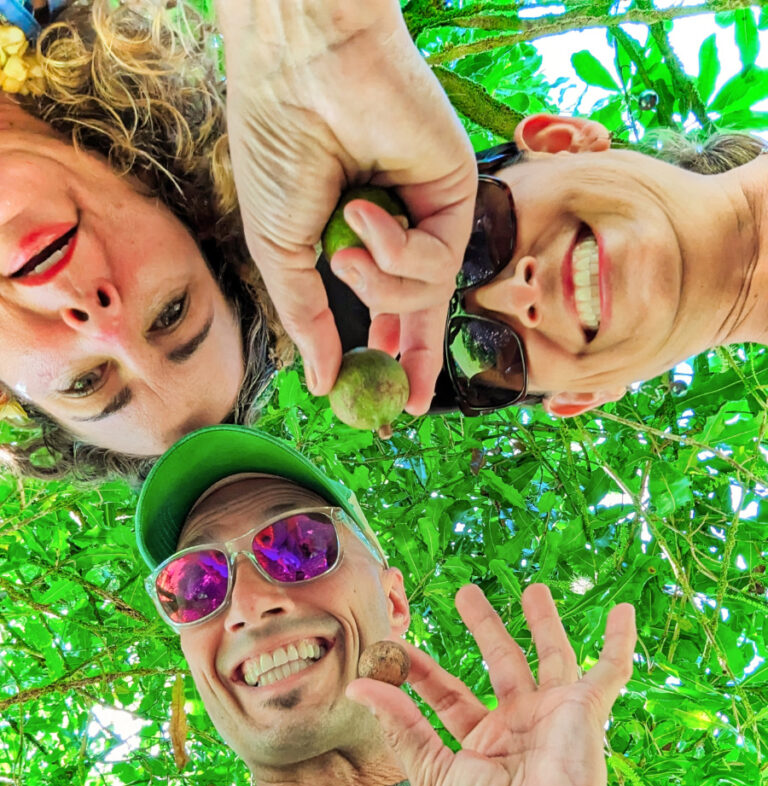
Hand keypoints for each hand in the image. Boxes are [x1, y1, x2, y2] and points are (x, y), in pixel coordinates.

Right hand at [215, 0, 476, 413]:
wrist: (303, 69)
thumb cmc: (278, 149)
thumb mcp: (281, 253)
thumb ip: (306, 319)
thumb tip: (320, 382)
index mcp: (352, 234)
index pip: (382, 302)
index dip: (386, 349)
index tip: (384, 394)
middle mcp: (398, 225)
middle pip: (421, 309)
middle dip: (415, 357)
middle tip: (409, 401)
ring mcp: (428, 210)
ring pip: (422, 293)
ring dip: (378, 286)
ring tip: (343, 250)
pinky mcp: (457, 193)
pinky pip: (436, 260)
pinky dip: (395, 249)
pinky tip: (365, 212)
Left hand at [347, 584, 636, 785]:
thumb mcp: (432, 775)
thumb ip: (401, 726)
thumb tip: (358, 685)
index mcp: (481, 744)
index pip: (448, 694)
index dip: (421, 670)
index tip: (394, 649)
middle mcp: (518, 726)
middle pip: (499, 663)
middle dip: (484, 627)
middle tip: (467, 593)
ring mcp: (553, 716)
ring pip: (549, 656)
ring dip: (543, 622)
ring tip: (533, 588)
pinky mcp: (585, 711)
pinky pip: (609, 670)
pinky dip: (619, 642)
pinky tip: (624, 612)